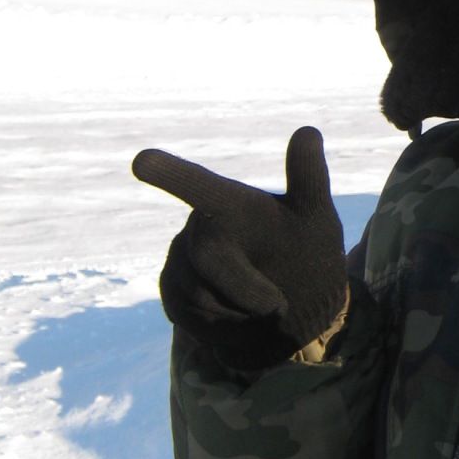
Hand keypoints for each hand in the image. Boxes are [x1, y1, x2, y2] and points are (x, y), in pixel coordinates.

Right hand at [132, 127, 347, 372]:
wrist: (298, 308)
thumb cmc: (307, 254)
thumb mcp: (317, 218)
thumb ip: (309, 179)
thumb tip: (308, 131)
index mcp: (229, 203)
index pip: (199, 186)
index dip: (171, 175)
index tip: (142, 161)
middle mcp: (197, 226)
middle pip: (206, 256)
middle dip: (245, 286)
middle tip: (276, 305)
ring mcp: (179, 260)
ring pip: (197, 295)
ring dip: (240, 311)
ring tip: (264, 308)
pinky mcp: (173, 294)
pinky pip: (190, 319)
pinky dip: (224, 327)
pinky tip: (242, 320)